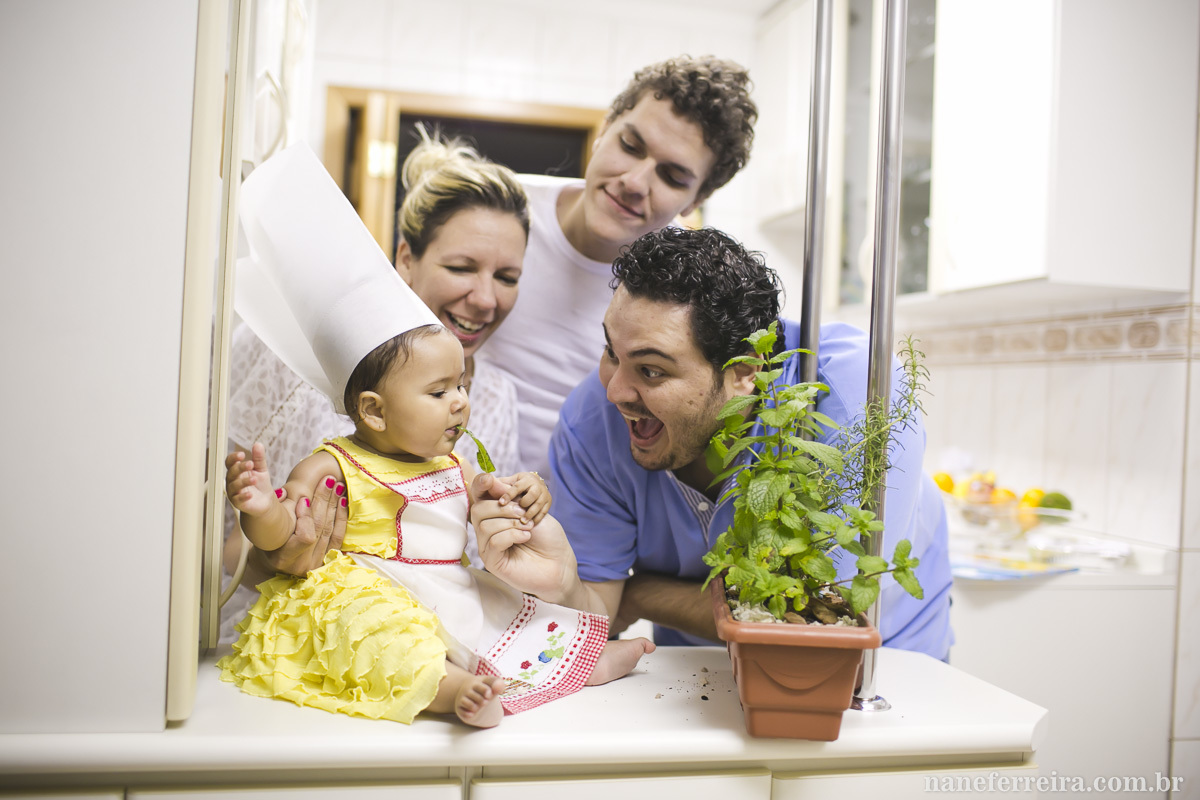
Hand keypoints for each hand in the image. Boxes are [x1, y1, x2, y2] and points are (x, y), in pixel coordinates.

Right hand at [225, 443, 277, 516]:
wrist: (266, 501)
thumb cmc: (260, 484)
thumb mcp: (261, 469)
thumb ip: (259, 458)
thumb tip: (258, 444)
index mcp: (236, 471)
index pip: (230, 462)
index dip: (233, 458)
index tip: (242, 454)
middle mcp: (232, 481)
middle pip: (231, 472)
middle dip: (240, 468)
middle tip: (251, 464)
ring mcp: (234, 492)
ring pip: (234, 485)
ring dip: (244, 481)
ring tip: (254, 479)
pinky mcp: (238, 503)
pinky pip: (238, 499)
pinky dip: (243, 496)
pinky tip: (250, 494)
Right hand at [252, 474, 347, 576]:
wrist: (274, 561)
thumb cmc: (266, 541)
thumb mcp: (264, 528)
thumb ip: (276, 511)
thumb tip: (283, 493)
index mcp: (283, 559)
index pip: (305, 537)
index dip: (306, 517)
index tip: (304, 498)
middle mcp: (302, 565)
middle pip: (319, 529)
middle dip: (324, 501)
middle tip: (328, 480)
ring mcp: (317, 564)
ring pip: (330, 530)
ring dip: (334, 505)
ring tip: (337, 485)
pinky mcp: (328, 559)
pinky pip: (338, 536)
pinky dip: (341, 517)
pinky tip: (342, 500)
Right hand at [469, 472, 575, 599]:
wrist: (559, 562)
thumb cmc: (547, 536)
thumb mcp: (531, 509)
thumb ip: (509, 497)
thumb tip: (490, 479)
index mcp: (494, 514)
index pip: (477, 496)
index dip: (480, 485)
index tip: (489, 480)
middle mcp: (487, 529)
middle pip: (478, 510)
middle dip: (503, 508)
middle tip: (524, 513)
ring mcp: (487, 546)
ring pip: (484, 526)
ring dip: (510, 523)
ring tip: (528, 527)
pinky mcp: (492, 561)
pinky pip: (493, 542)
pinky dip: (512, 536)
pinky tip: (525, 537)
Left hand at [494, 471, 550, 523]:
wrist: (533, 491)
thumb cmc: (514, 489)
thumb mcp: (506, 484)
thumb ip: (497, 485)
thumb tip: (487, 480)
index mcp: (524, 479)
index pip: (517, 486)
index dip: (509, 494)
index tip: (501, 503)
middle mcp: (536, 484)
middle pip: (532, 494)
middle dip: (523, 504)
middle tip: (514, 513)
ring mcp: (544, 494)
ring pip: (538, 504)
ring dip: (530, 513)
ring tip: (522, 522)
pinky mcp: (548, 503)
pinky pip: (543, 512)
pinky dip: (536, 519)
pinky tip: (529, 525)